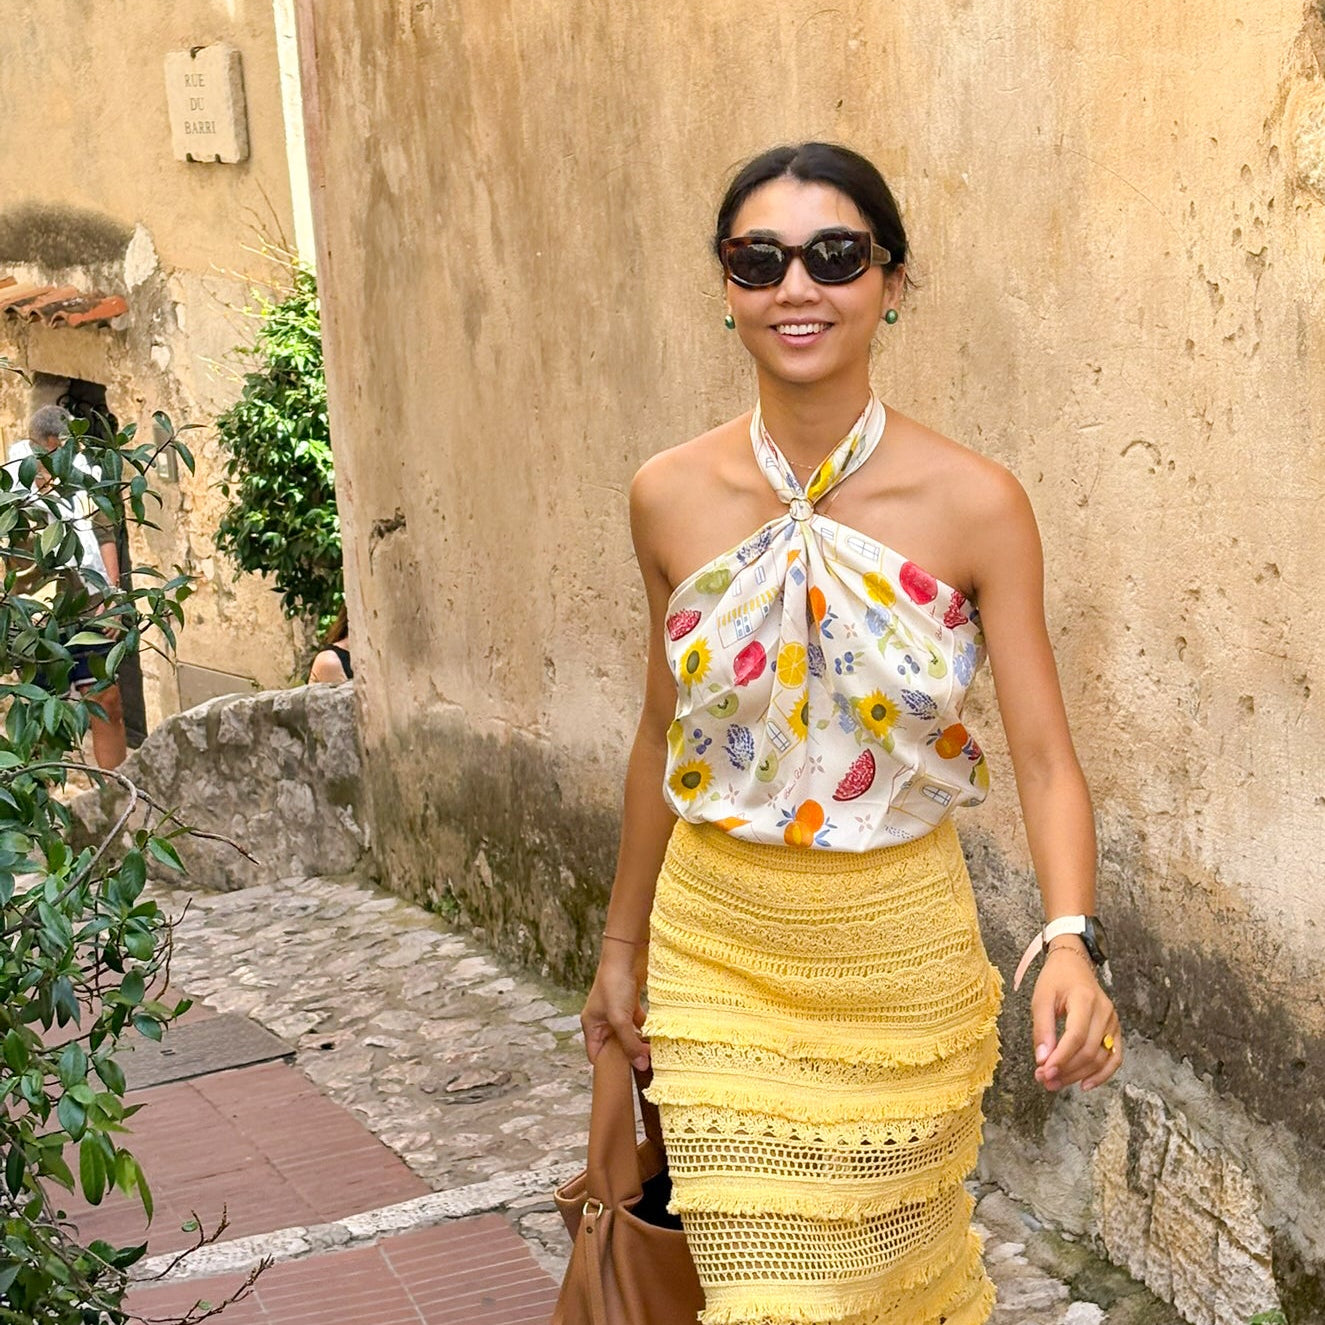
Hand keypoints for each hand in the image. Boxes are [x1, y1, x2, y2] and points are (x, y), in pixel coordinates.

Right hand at [580, 940, 650, 1071]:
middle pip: (615, 1046)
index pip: (596, 1054)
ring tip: (655, 1056)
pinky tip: (658, 1037)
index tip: (624, 1079)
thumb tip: (641, 1066)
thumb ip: (630, 1043)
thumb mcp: (619, 1019)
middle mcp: (602, 1020)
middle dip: (628, 1056)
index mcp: (591, 1025)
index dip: (608, 1067)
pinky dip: (647, 1030)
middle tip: (645, 1069)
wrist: (626, 955)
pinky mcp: (630, 1004)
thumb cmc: (614, 985)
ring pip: (629, 1035)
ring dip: (640, 1043)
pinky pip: (639, 1023)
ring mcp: (617, 1012)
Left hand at [1031, 946, 1121, 1091]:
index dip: (1061, 1058)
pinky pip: (1114, 1058)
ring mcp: (1113, 1022)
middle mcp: (1104, 1012)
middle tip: (1044, 1080)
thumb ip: (1042, 1029)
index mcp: (1085, 999)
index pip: (1076, 1036)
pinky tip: (1085, 1084)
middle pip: (1089, 1051)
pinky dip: (1102, 1075)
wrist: (1074, 965)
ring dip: (1078, 1075)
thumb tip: (1042, 1060)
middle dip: (1066, 1070)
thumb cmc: (1055, 980)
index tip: (1044, 1072)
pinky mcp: (1116, 1030)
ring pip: (1101, 1058)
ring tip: (1056, 1083)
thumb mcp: (1041, 998)